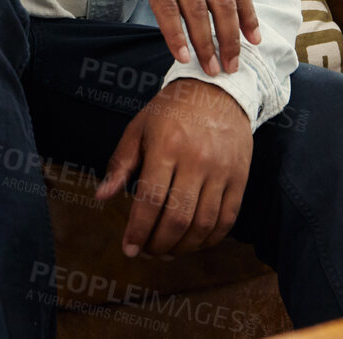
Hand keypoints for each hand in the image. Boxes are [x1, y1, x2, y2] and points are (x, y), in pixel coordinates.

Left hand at [96, 80, 252, 256]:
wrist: (219, 91)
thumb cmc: (172, 111)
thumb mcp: (139, 128)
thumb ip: (121, 163)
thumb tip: (102, 196)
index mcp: (167, 145)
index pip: (150, 199)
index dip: (138, 231)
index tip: (129, 249)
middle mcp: (197, 159)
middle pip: (177, 218)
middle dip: (158, 244)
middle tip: (147, 251)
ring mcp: (222, 169)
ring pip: (203, 223)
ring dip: (182, 247)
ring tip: (167, 251)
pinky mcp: (240, 176)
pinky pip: (227, 218)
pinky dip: (210, 239)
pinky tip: (194, 242)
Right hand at [99, 0, 260, 74]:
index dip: (249, 15)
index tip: (254, 40)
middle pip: (222, 3)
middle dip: (230, 38)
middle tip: (233, 64)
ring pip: (197, 10)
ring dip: (206, 43)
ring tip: (211, 68)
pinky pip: (166, 9)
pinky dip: (176, 35)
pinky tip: (182, 54)